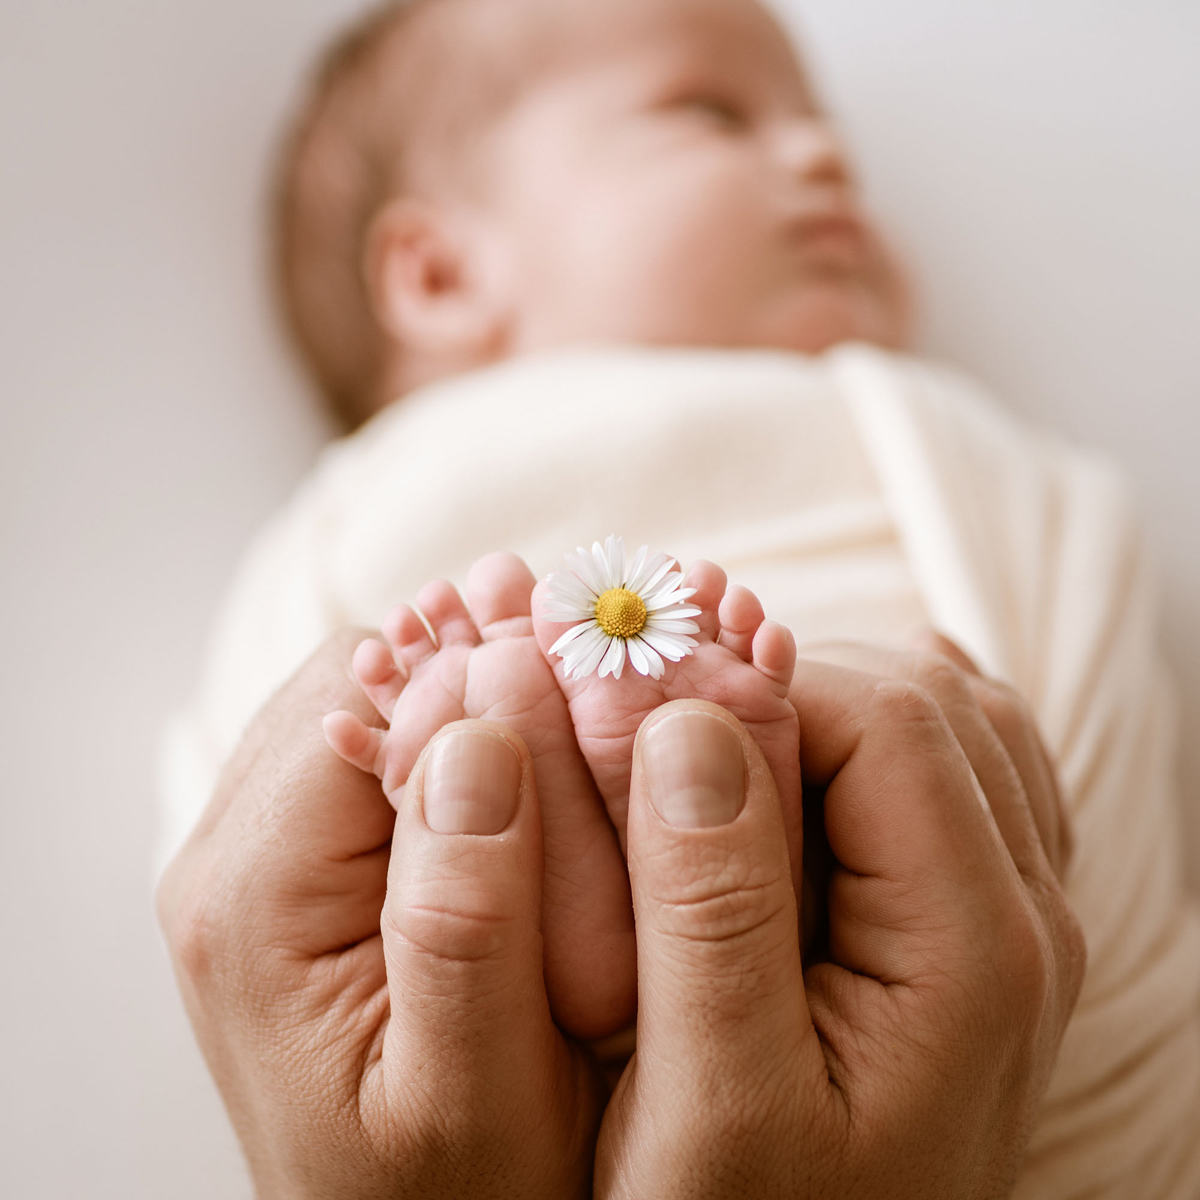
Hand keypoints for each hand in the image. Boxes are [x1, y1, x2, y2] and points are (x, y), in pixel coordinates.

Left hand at [158, 633, 603, 1199]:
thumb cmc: (445, 1191)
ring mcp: (257, 855)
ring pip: (368, 700)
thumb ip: (468, 914)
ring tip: (568, 719)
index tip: (594, 667)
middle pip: (358, 681)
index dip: (487, 672)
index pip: (366, 699)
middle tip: (592, 681)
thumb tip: (479, 735)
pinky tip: (525, 770)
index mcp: (251, 899)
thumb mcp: (474, 1088)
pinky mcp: (295, 864)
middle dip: (480, 674)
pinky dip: (455, 736)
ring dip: (471, 700)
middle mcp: (228, 860)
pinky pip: (371, 747)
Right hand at [594, 640, 1085, 1198]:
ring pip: (949, 722)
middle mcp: (1025, 919)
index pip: (892, 721)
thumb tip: (686, 726)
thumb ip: (708, 910)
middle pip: (928, 704)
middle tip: (672, 716)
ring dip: (826, 704)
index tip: (648, 705)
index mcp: (976, 950)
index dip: (762, 685)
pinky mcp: (978, 927)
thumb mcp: (710, 1102)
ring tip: (724, 739)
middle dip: (789, 682)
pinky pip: (951, 773)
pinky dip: (867, 740)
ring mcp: (1013, 919)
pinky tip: (796, 770)